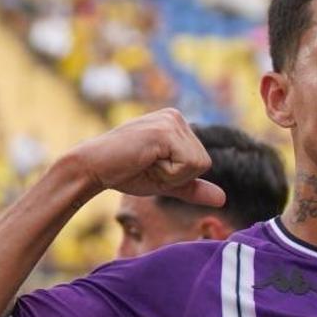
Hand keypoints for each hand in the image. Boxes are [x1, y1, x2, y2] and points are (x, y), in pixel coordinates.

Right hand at [60, 109, 221, 207]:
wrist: (92, 168)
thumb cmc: (124, 173)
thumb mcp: (166, 182)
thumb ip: (192, 188)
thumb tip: (223, 200)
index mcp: (177, 124)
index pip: (202, 162)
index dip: (179, 176)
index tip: (151, 166)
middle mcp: (176, 117)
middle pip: (204, 163)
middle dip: (177, 175)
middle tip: (147, 165)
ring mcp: (171, 121)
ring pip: (198, 164)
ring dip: (171, 174)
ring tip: (145, 162)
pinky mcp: (165, 131)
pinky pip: (188, 165)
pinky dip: (168, 173)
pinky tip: (145, 160)